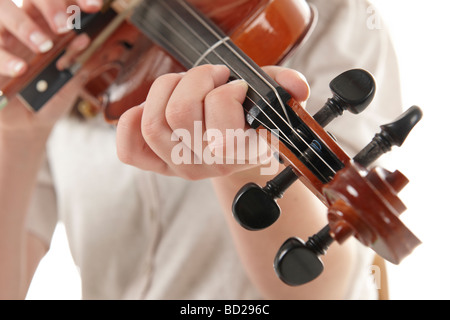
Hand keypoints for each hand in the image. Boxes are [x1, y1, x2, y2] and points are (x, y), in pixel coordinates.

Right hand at [0, 0, 101, 134]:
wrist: (29, 123)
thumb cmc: (50, 97)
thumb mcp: (68, 83)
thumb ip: (75, 63)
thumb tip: (84, 40)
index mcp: (47, 27)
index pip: (58, 2)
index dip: (75, 0)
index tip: (94, 8)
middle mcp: (23, 27)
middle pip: (30, 0)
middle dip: (49, 6)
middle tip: (65, 25)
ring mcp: (3, 40)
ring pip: (4, 14)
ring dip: (26, 27)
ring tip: (44, 46)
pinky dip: (6, 58)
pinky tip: (22, 69)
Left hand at [116, 64, 309, 179]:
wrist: (236, 152)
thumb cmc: (248, 122)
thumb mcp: (268, 102)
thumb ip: (284, 88)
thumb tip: (296, 87)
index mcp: (238, 153)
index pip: (219, 114)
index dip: (227, 89)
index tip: (238, 86)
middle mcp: (205, 166)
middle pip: (179, 112)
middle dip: (197, 79)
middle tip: (212, 78)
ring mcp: (176, 167)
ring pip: (152, 120)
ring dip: (167, 88)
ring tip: (186, 85)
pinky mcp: (154, 164)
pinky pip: (128, 147)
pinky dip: (133, 118)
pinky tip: (154, 106)